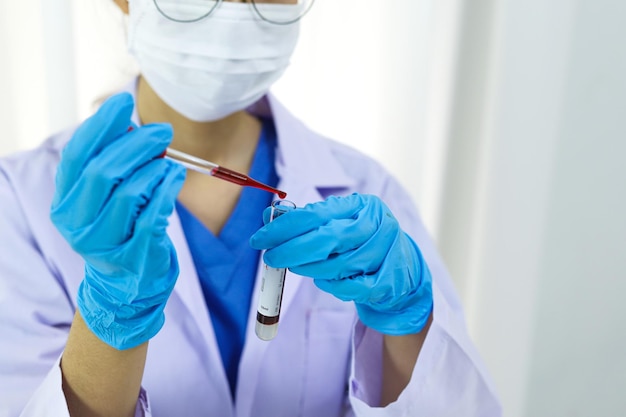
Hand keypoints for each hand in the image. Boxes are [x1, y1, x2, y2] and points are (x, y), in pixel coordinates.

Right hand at [50, 92, 185, 349]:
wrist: (127, 283)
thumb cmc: (120, 228)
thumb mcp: (106, 197)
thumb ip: (111, 163)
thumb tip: (128, 123)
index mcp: (65, 202)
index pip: (77, 156)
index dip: (100, 125)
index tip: (125, 102)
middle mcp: (76, 223)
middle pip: (103, 171)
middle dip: (136, 144)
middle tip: (162, 131)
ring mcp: (104, 243)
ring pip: (129, 192)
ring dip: (155, 168)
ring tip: (170, 160)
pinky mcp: (134, 255)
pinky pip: (154, 214)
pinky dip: (168, 189)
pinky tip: (175, 177)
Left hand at [250, 193, 432, 334]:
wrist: (401, 269)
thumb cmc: (360, 242)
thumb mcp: (338, 223)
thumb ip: (306, 220)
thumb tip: (268, 217)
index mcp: (361, 205)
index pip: (315, 214)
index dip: (283, 228)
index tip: (260, 239)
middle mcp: (377, 224)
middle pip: (327, 239)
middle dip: (292, 251)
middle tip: (270, 258)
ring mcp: (386, 252)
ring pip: (337, 266)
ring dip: (310, 270)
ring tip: (298, 267)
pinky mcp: (389, 280)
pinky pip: (351, 288)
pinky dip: (332, 286)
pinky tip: (324, 280)